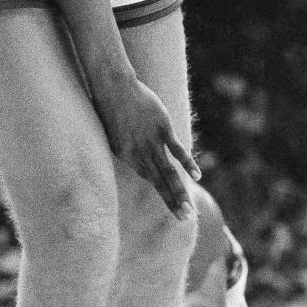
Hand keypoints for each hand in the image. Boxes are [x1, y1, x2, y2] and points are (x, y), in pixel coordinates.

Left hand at [98, 76, 199, 219]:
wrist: (113, 86)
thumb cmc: (109, 104)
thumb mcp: (112, 130)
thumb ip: (125, 144)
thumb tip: (132, 152)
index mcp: (126, 155)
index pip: (148, 177)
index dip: (161, 189)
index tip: (172, 202)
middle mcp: (139, 154)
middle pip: (159, 183)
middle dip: (172, 202)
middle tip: (183, 219)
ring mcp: (152, 142)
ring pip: (168, 173)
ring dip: (179, 193)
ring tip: (189, 211)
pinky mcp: (162, 128)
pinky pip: (177, 150)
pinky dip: (187, 164)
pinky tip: (197, 176)